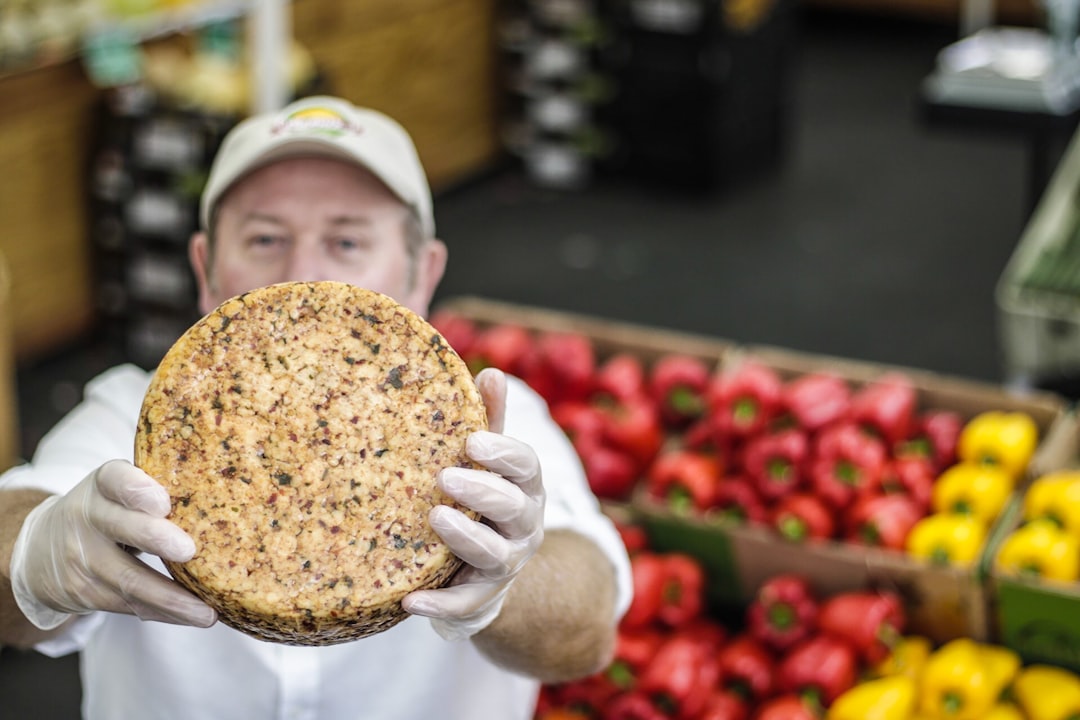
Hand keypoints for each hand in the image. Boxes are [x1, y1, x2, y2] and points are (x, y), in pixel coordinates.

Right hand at [9, 460, 216, 629]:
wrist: (39, 550)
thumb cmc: (105, 512)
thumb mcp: (116, 489)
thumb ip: (155, 487)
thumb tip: (226, 491)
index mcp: (102, 484)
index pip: (114, 479)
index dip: (136, 489)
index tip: (163, 502)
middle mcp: (86, 517)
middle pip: (120, 528)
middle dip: (155, 539)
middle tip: (189, 550)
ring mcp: (82, 558)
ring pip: (129, 580)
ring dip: (171, 598)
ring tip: (206, 612)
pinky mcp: (84, 593)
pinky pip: (129, 606)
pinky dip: (164, 613)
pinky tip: (193, 617)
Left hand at [402, 368, 544, 640]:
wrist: (489, 569)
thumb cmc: (484, 498)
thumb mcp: (489, 461)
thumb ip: (491, 422)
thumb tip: (493, 372)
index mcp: (526, 486)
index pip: (526, 465)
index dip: (502, 453)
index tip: (471, 441)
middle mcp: (524, 523)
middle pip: (514, 507)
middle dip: (483, 492)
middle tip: (446, 477)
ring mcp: (507, 561)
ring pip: (495, 554)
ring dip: (466, 538)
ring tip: (435, 518)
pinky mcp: (482, 595)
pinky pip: (465, 604)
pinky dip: (441, 605)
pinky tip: (410, 602)